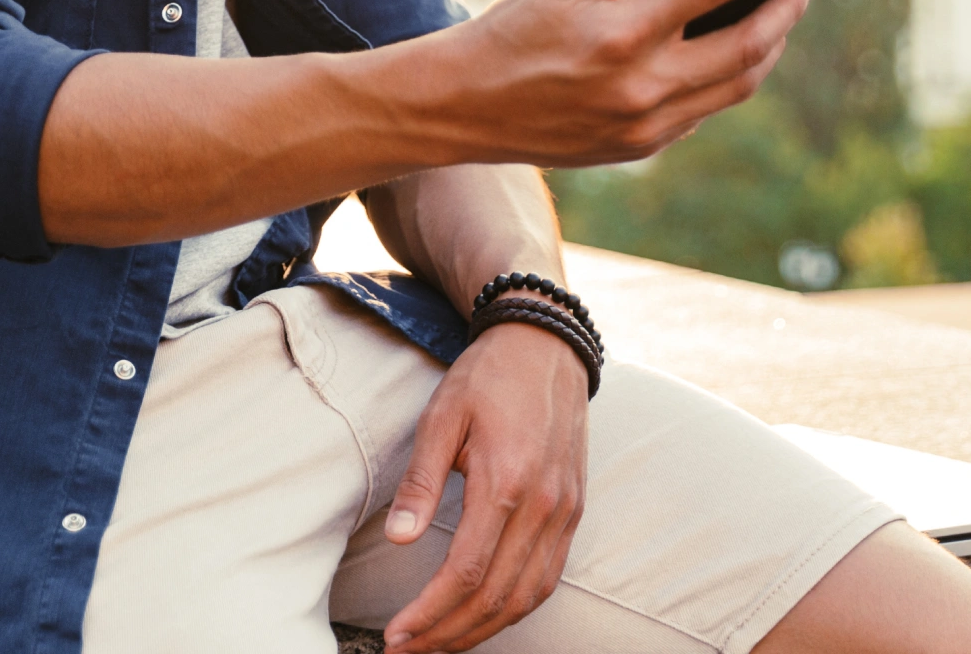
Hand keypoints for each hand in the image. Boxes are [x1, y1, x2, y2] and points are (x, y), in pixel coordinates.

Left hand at [380, 317, 590, 651]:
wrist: (546, 346)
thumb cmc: (487, 378)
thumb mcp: (442, 416)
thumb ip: (422, 481)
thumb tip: (401, 539)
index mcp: (508, 482)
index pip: (467, 572)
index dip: (430, 612)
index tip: (396, 634)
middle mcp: (545, 506)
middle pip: (497, 598)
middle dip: (448, 634)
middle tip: (406, 650)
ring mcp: (566, 513)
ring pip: (527, 598)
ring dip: (481, 631)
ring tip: (437, 643)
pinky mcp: (574, 513)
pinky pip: (547, 579)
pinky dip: (514, 609)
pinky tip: (482, 617)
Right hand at [443, 0, 816, 169]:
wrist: (463, 108)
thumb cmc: (510, 31)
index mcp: (624, 35)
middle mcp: (643, 86)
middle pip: (748, 44)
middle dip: (787, 6)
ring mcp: (646, 124)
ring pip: (737, 85)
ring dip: (770, 45)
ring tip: (780, 11)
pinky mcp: (640, 147)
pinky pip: (704, 110)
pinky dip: (729, 76)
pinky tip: (732, 48)